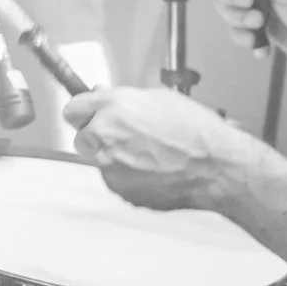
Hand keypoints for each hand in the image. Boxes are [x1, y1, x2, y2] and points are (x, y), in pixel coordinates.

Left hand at [62, 85, 257, 210]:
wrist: (213, 166)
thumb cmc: (195, 131)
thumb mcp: (160, 98)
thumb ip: (125, 99)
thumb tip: (106, 97)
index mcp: (113, 107)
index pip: (73, 109)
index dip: (84, 112)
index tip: (89, 115)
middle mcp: (104, 135)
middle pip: (82, 138)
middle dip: (98, 137)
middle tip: (125, 136)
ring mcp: (109, 165)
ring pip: (100, 161)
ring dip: (116, 158)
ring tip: (149, 154)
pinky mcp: (119, 188)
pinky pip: (117, 180)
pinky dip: (129, 176)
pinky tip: (154, 169)